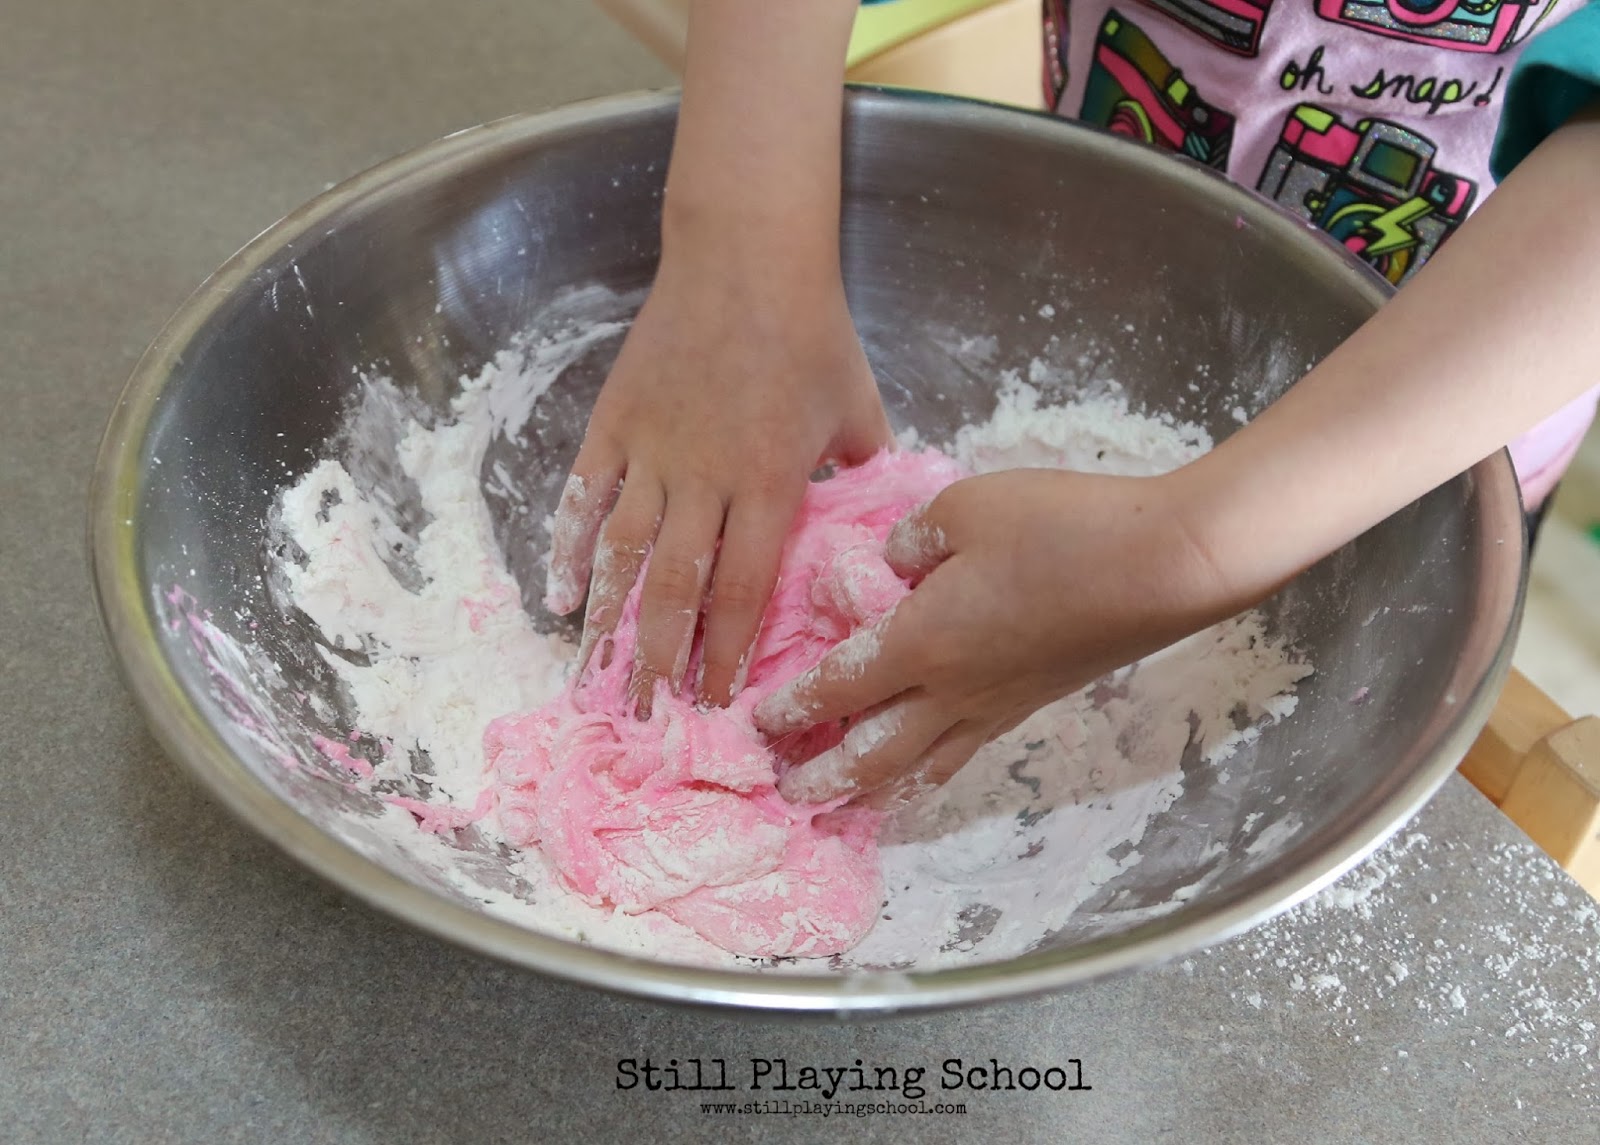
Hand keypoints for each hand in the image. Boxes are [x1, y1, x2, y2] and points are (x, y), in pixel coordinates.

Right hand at [545, 228, 890, 714]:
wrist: (746, 253)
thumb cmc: (812, 331)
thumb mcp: (859, 408)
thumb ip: (868, 475)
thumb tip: (884, 528)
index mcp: (769, 482)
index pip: (746, 591)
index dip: (730, 657)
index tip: (720, 708)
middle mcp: (703, 479)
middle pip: (674, 590)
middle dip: (660, 663)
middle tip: (648, 721)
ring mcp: (651, 451)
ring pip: (619, 555)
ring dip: (607, 624)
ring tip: (595, 682)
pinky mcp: (613, 424)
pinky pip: (583, 499)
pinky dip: (567, 552)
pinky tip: (559, 602)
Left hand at [753, 468, 1254, 808]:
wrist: (1164, 566)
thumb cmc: (1061, 529)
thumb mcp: (968, 507)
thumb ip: (913, 537)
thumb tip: (887, 562)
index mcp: (924, 641)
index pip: (842, 685)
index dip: (796, 706)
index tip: (758, 723)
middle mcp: (953, 689)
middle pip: (874, 750)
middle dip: (826, 776)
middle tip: (788, 796)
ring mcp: (998, 704)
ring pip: (924, 764)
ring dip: (877, 787)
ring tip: (848, 804)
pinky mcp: (1034, 701)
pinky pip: (967, 749)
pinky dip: (933, 769)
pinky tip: (931, 766)